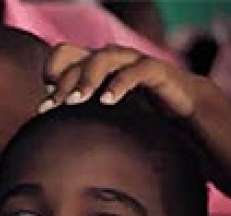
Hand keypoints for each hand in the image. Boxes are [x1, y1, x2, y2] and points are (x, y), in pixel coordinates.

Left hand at [41, 43, 199, 116]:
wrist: (186, 116)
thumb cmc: (138, 119)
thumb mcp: (103, 121)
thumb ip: (78, 123)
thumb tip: (46, 144)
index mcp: (94, 68)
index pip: (64, 56)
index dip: (51, 72)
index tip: (43, 105)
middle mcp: (111, 60)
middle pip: (78, 58)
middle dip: (62, 83)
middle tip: (49, 109)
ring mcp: (133, 62)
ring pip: (103, 58)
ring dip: (86, 79)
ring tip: (75, 102)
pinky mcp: (157, 71)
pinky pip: (137, 69)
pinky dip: (120, 83)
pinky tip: (108, 101)